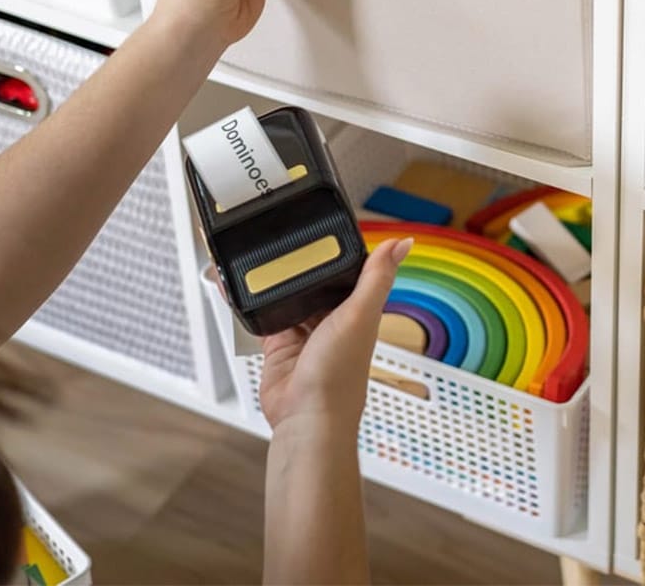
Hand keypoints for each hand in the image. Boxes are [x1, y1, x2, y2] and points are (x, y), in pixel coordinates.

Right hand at [259, 237, 409, 433]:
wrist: (306, 418)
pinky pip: (263, 316)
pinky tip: (241, 286)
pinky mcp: (278, 344)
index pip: (350, 270)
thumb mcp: (360, 315)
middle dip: (300, 264)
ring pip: (288, 296)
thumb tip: (402, 243)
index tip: (323, 225)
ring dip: (275, 281)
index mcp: (358, 309)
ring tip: (259, 255)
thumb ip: (376, 277)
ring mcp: (304, 332)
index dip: (337, 251)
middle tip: (283, 236)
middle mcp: (332, 319)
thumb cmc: (340, 376)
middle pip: (314, 281)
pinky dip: (253, 302)